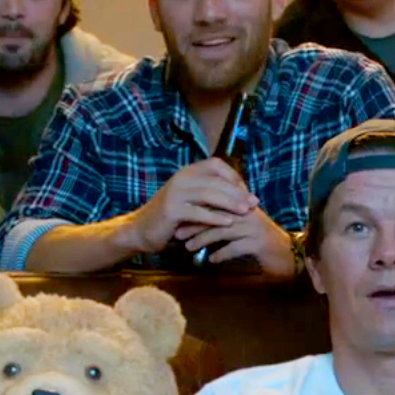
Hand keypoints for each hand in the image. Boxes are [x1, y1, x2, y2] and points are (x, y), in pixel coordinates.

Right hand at [130, 158, 257, 252]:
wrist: (141, 230)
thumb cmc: (171, 218)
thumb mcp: (190, 200)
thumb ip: (209, 195)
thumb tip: (239, 195)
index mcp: (187, 172)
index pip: (216, 165)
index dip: (234, 176)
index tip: (246, 192)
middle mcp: (181, 178)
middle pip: (216, 180)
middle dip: (237, 192)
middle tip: (253, 203)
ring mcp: (175, 193)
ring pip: (209, 193)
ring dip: (230, 202)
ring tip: (245, 211)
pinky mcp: (172, 210)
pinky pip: (198, 212)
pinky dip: (215, 217)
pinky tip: (229, 223)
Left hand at [178, 207, 296, 277]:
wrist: (290, 255)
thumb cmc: (263, 242)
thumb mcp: (245, 228)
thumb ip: (227, 222)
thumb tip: (201, 223)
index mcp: (244, 206)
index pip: (216, 203)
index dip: (196, 211)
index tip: (179, 220)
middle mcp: (249, 214)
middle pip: (216, 215)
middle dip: (195, 225)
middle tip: (178, 234)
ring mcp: (254, 228)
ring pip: (223, 230)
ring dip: (203, 239)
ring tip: (188, 247)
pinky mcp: (258, 244)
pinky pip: (234, 248)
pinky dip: (221, 254)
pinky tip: (211, 259)